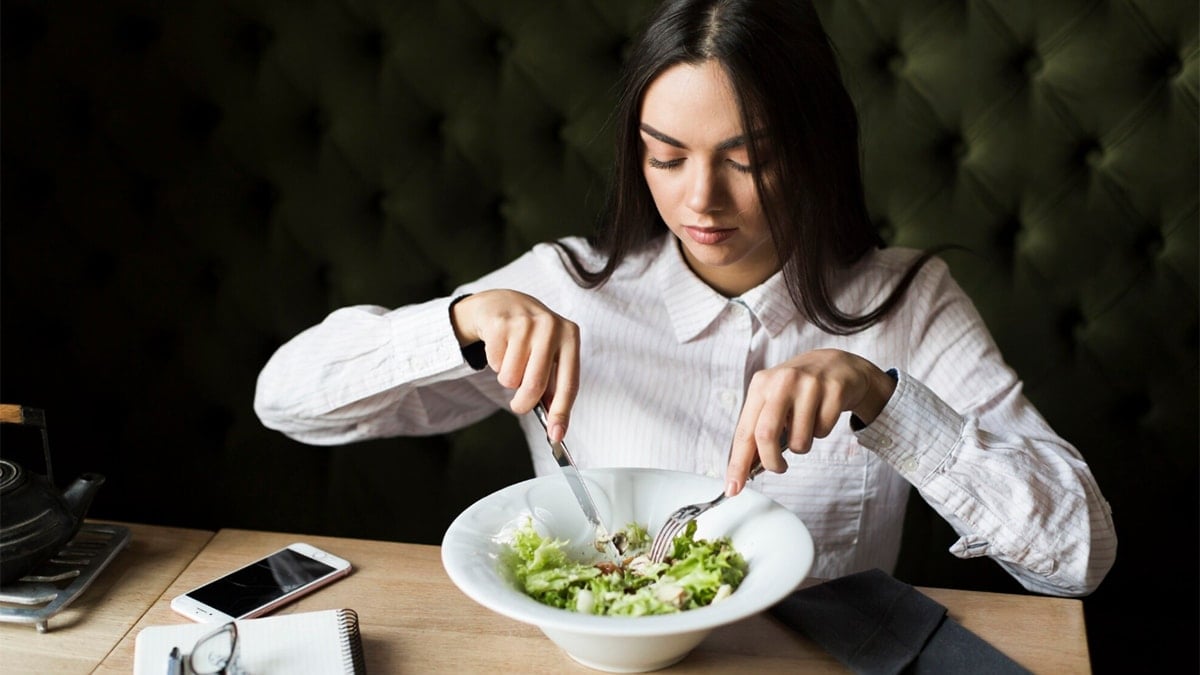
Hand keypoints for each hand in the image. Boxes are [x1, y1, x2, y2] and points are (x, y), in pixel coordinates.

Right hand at [450, 290, 578, 440]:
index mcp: (570, 336)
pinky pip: (494, 364)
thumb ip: (554, 385)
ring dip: (507, 378)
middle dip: (523, 403)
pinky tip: (501, 347)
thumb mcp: (549, 353)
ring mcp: (525, 322)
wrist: (502, 303)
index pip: (569, 383)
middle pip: (535, 385)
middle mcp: (551, 326)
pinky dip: (495, 363)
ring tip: (511, 360)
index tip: (556, 436)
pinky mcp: (500, 323)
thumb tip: (555, 427)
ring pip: (510, 377)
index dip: (561, 413)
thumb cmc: (530, 337)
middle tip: (518, 405)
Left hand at [724, 349, 894, 495]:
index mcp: (761, 385)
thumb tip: (745, 468)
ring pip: (799, 440)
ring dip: (801, 445)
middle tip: (779, 468)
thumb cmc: (798, 389)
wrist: (836, 365)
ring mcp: (809, 385)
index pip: (744, 431)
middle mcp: (782, 381)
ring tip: (805, 427)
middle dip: (771, 462)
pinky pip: (823, 432)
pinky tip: (821, 415)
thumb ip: (758, 429)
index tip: (733, 487)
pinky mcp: (834, 391)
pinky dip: (821, 433)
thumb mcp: (773, 400)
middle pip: (766, 436)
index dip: (737, 463)